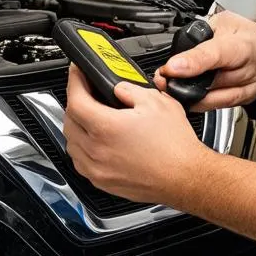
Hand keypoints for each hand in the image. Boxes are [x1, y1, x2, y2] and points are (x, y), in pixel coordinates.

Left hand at [63, 64, 208, 205]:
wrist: (186, 176)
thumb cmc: (175, 146)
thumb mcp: (156, 102)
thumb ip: (130, 90)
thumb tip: (117, 87)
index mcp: (106, 127)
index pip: (75, 99)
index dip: (74, 81)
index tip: (77, 73)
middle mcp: (96, 150)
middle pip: (69, 121)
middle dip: (75, 102)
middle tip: (86, 92)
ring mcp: (97, 170)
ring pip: (71, 143)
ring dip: (76, 126)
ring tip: (90, 116)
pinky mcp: (103, 182)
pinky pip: (80, 162)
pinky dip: (82, 148)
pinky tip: (95, 142)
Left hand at [154, 10, 255, 111]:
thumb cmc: (243, 36)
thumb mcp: (224, 22)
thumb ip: (203, 33)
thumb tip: (180, 48)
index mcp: (244, 45)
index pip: (217, 54)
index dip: (193, 62)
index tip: (171, 68)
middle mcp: (248, 69)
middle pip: (213, 80)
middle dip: (183, 80)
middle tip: (161, 77)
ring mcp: (248, 88)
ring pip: (213, 98)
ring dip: (187, 94)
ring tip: (168, 86)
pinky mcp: (243, 101)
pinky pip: (217, 107)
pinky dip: (198, 103)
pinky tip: (184, 98)